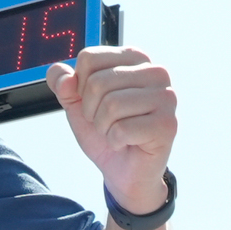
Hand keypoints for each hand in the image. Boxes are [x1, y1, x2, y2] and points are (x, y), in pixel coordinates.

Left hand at [47, 46, 174, 215]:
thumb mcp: (77, 105)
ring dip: (103, 127)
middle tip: (106, 123)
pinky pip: (122, 129)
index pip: (89, 58)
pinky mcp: (167, 124)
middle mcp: (156, 72)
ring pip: (111, 105)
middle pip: (98, 82)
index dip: (80, 87)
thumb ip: (63, 85)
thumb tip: (63, 77)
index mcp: (135, 58)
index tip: (95, 103)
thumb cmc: (106, 133)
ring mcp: (166, 97)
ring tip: (116, 132)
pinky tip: (127, 143)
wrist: (124, 171)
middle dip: (91, 111)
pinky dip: (115, 141)